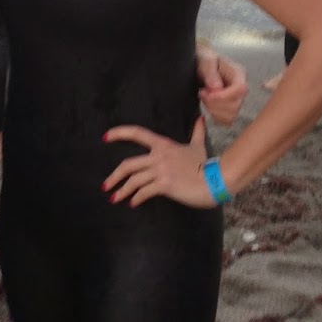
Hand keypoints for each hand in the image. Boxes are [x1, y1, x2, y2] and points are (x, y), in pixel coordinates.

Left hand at [101, 116, 217, 208]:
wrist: (216, 180)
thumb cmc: (206, 165)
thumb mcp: (198, 146)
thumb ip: (196, 132)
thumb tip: (200, 118)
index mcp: (163, 145)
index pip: (137, 133)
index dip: (119, 133)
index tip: (105, 137)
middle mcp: (159, 156)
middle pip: (128, 164)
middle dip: (114, 176)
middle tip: (106, 186)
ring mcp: (161, 171)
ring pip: (133, 180)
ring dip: (122, 190)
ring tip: (115, 198)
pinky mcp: (165, 185)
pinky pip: (144, 192)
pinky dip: (136, 198)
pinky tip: (133, 203)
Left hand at [195, 45, 247, 124]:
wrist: (200, 63)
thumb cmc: (203, 59)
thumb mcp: (205, 60)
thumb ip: (210, 72)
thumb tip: (216, 87)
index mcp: (238, 73)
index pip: (240, 89)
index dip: (224, 95)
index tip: (208, 94)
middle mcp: (240, 87)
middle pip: (236, 104)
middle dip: (216, 103)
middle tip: (203, 93)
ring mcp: (236, 98)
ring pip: (231, 115)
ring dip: (214, 110)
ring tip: (204, 97)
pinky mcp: (229, 107)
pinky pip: (226, 120)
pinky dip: (215, 116)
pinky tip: (208, 105)